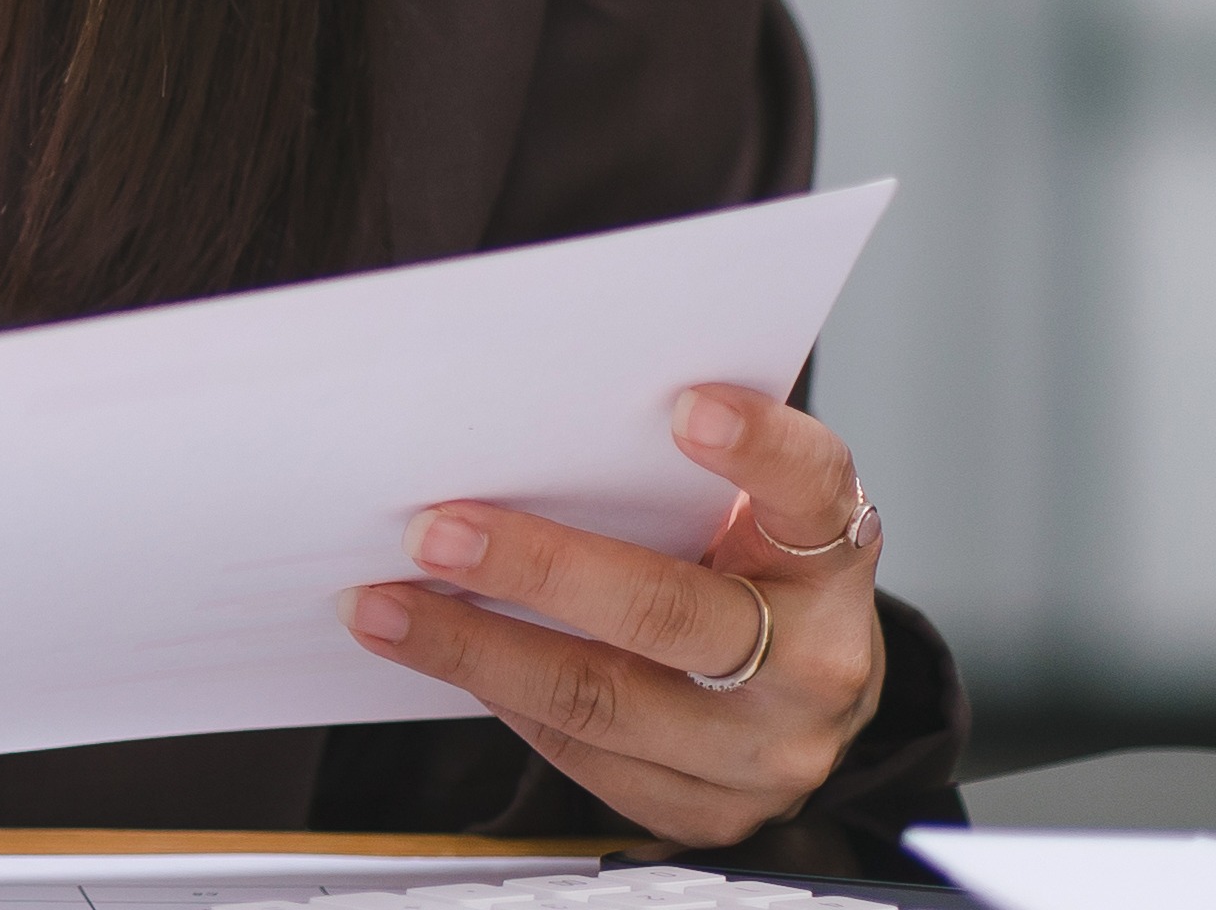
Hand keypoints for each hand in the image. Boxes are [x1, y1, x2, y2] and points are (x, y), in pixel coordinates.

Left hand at [340, 386, 887, 848]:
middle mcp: (816, 661)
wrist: (806, 690)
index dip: (758, 449)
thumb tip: (520, 420)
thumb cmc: (752, 573)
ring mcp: (769, 748)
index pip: (814, 490)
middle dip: (537, 570)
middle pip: (669, 613)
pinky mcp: (714, 808)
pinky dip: (503, 700)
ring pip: (604, 700)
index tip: (687, 406)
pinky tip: (444, 660)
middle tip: (434, 533)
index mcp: (830, 560)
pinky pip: (586, 758)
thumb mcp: (747, 512)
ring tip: (384, 608)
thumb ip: (672, 474)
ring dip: (474, 651)